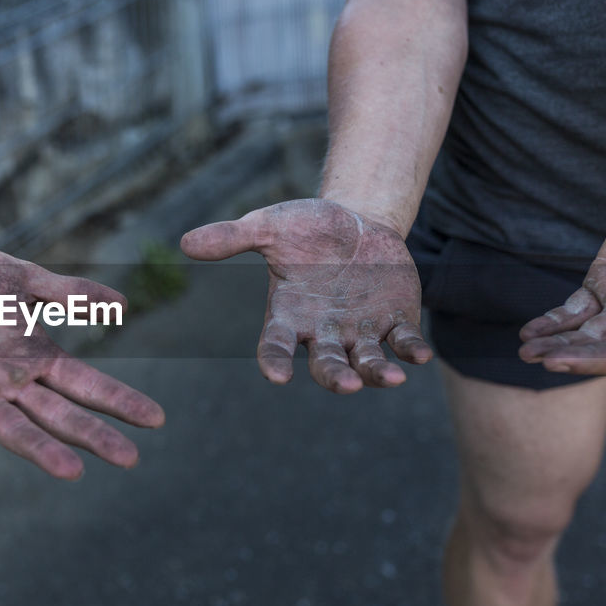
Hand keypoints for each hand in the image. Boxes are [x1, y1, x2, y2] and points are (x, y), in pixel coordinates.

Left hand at [0, 233, 164, 488]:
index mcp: (34, 355)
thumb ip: (67, 293)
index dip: (119, 401)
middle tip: (129, 459)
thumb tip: (123, 303)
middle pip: (59, 414)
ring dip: (41, 450)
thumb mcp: (21, 276)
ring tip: (72, 472)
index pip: (86, 384)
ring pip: (13, 428)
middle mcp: (9, 381)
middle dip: (94, 435)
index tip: (156, 419)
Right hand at [180, 199, 431, 392]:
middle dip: (335, 376)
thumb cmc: (307, 229)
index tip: (276, 376)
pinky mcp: (395, 323)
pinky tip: (419, 357)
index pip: (275, 346)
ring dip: (377, 373)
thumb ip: (233, 236)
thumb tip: (186, 242)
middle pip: (326, 364)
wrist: (357, 222)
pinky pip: (403, 343)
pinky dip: (411, 351)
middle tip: (346, 384)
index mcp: (289, 316)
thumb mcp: (271, 226)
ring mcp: (360, 332)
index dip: (274, 362)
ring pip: (367, 362)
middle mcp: (324, 332)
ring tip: (392, 378)